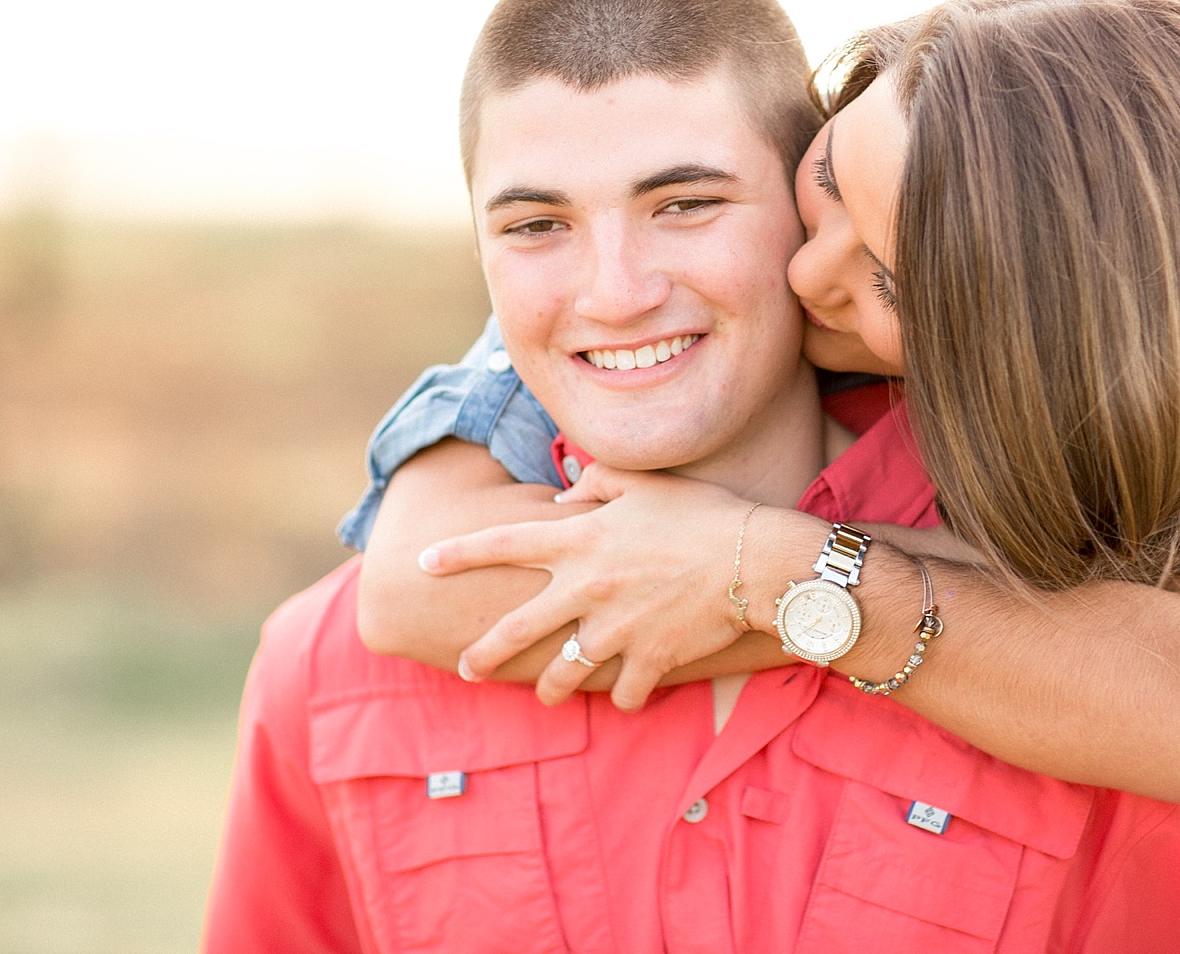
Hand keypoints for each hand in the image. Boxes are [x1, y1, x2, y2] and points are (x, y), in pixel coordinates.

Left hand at [416, 464, 758, 710]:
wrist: (755, 561)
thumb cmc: (702, 513)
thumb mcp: (644, 482)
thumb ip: (595, 484)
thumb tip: (562, 499)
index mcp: (579, 540)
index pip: (502, 544)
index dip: (458, 553)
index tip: (424, 562)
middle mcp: (586, 588)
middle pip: (517, 630)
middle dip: (484, 654)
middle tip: (465, 669)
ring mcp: (614, 630)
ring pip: (562, 673)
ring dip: (548, 688)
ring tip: (543, 696)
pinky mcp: (648, 660)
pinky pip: (623, 693)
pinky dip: (623, 697)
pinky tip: (625, 698)